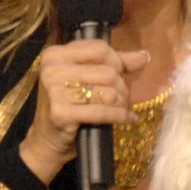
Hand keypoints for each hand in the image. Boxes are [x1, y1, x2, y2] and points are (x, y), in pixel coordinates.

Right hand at [19, 41, 149, 183]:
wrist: (47, 140)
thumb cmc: (69, 105)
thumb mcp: (86, 78)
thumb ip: (115, 64)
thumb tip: (144, 56)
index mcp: (55, 54)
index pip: (99, 49)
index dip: (117, 61)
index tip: (120, 73)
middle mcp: (52, 69)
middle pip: (108, 71)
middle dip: (121, 87)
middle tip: (119, 98)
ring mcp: (54, 92)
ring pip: (109, 91)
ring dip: (120, 102)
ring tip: (118, 108)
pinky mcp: (61, 113)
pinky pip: (103, 111)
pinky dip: (120, 116)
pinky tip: (127, 118)